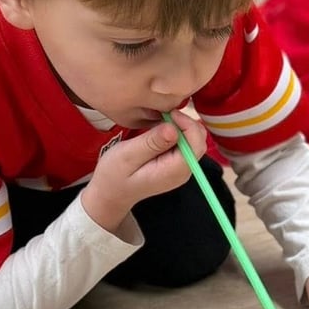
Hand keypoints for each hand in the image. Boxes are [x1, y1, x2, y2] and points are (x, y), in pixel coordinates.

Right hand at [81, 112, 207, 232]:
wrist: (110, 194)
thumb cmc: (113, 176)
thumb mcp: (127, 156)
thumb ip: (151, 143)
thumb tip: (173, 129)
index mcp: (174, 171)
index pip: (196, 143)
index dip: (187, 123)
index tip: (168, 113)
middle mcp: (183, 171)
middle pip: (198, 141)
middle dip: (184, 123)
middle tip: (163, 115)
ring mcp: (181, 169)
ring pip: (193, 140)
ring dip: (179, 126)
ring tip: (158, 121)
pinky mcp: (175, 165)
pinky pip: (184, 144)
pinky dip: (175, 133)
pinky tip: (158, 130)